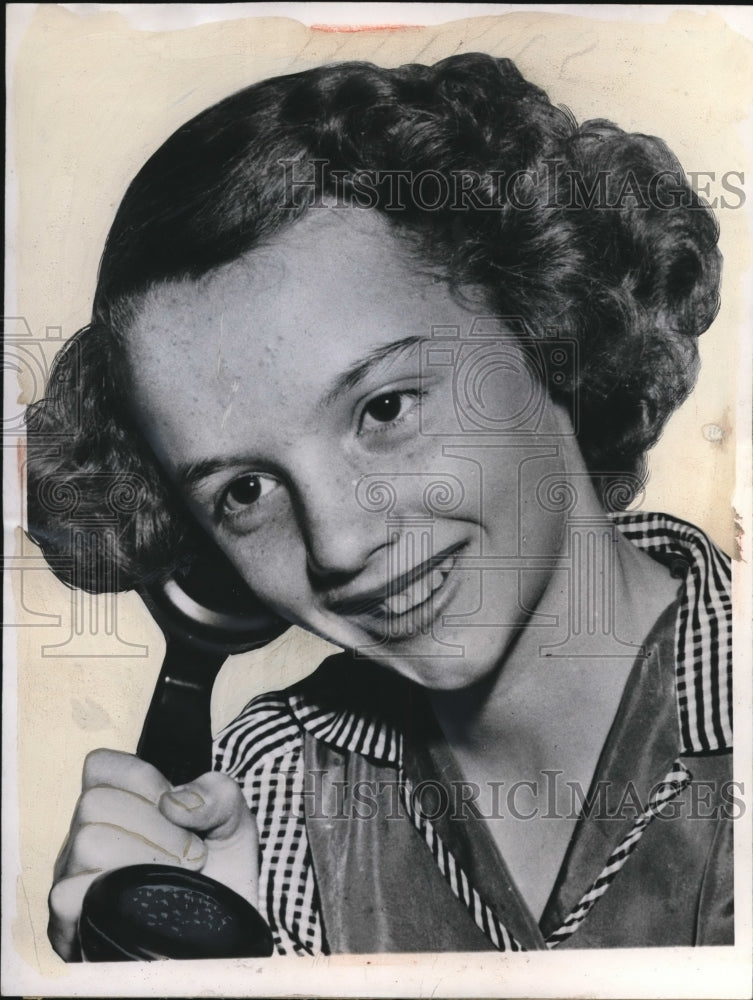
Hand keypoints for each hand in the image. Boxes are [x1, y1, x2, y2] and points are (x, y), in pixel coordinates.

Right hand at [48, 749, 258, 960]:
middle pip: (95, 802)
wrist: (225, 933)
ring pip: (87, 841)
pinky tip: (146, 905)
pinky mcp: (68, 924)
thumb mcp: (234, 820)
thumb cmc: (222, 872)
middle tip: (190, 855)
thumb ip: (216, 794)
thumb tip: (173, 803)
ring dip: (145, 858)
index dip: (145, 782)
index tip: (177, 811)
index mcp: (117, 803)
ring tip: (175, 879)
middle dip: (157, 827)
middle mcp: (86, 836)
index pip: (101, 765)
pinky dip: (118, 895)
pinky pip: (71, 894)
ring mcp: (73, 878)